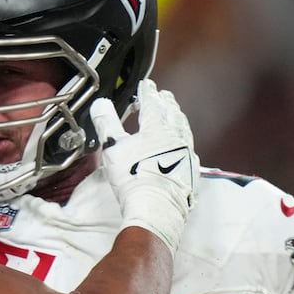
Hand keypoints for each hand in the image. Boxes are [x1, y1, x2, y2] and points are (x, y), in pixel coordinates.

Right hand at [89, 79, 197, 251]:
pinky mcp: (191, 172)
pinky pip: (190, 150)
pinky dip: (185, 142)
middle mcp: (175, 138)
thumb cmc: (133, 178)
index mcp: (156, 128)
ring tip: (175, 115)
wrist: (156, 209)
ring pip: (184, 130)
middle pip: (172, 114)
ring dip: (178, 120)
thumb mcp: (113, 148)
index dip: (148, 92)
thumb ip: (107, 123)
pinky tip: (185, 146)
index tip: (147, 85)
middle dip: (167, 103)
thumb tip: (101, 104)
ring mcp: (187, 155)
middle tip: (164, 96)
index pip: (153, 104)